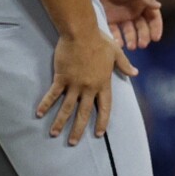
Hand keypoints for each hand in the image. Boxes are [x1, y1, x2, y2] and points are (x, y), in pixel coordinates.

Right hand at [36, 30, 135, 144]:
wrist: (81, 32)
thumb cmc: (99, 40)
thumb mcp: (116, 52)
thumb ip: (124, 65)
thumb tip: (135, 73)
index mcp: (103, 84)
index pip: (104, 108)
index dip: (102, 122)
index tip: (99, 134)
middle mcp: (89, 88)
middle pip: (83, 113)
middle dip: (78, 129)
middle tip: (73, 143)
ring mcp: (74, 84)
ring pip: (67, 108)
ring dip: (60, 122)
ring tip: (54, 134)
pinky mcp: (61, 78)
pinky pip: (53, 95)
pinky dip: (46, 104)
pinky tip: (39, 114)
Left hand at [97, 0, 162, 50]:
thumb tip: (158, 6)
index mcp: (142, 2)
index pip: (153, 17)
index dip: (156, 28)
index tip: (155, 38)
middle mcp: (133, 11)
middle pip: (142, 28)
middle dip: (143, 37)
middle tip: (141, 45)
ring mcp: (121, 16)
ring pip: (129, 32)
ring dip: (131, 40)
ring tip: (130, 46)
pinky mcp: (108, 20)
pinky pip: (114, 32)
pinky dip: (116, 39)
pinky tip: (118, 44)